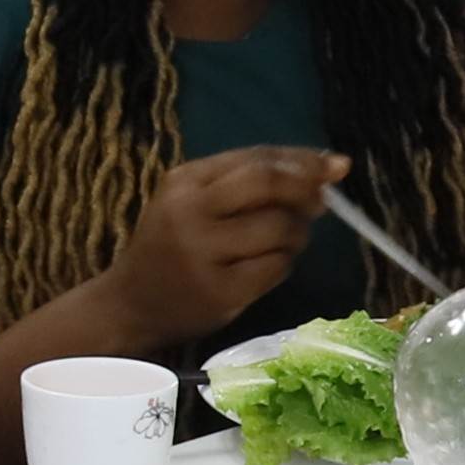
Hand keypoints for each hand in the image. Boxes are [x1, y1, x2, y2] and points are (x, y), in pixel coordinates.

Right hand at [92, 146, 346, 344]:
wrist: (130, 305)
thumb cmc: (169, 247)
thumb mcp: (192, 201)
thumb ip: (246, 181)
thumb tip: (325, 167)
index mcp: (184, 181)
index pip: (256, 160)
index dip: (303, 161)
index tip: (334, 166)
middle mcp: (190, 212)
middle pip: (269, 184)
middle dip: (306, 189)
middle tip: (321, 202)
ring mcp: (203, 254)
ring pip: (279, 228)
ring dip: (298, 233)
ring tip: (288, 240)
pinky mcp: (219, 292)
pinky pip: (276, 268)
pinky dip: (285, 264)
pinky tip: (271, 265)